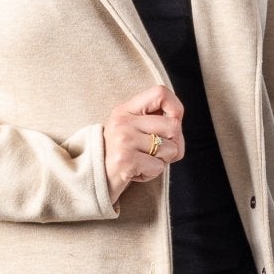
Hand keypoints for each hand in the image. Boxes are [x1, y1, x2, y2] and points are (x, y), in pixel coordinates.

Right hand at [103, 86, 184, 203]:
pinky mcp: (125, 160)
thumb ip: (154, 122)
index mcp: (125, 110)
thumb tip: (178, 125)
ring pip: (170, 149)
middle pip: (173, 126)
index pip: (160, 93)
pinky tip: (137, 172)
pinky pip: (158, 167)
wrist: (95, 180)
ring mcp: (123, 140)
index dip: (175, 108)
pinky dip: (152, 174)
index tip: (173, 122)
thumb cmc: (122, 156)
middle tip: (158, 154)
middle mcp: (123, 122)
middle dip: (174, 145)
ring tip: (143, 162)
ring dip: (162, 162)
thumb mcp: (132, 130)